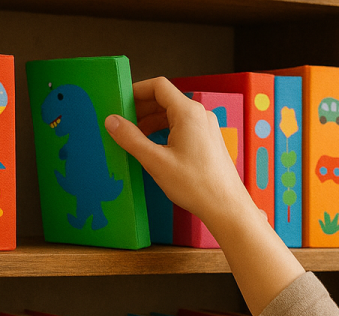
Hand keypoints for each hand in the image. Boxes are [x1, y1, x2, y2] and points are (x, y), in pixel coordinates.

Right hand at [104, 77, 254, 234]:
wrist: (226, 206)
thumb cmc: (195, 185)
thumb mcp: (156, 162)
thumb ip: (131, 139)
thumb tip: (112, 121)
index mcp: (188, 113)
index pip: (158, 86)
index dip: (137, 91)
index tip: (120, 102)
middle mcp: (200, 115)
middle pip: (166, 100)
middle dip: (142, 109)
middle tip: (123, 123)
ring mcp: (207, 128)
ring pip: (174, 116)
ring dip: (153, 122)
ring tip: (135, 138)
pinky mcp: (209, 142)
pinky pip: (184, 129)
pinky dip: (166, 132)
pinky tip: (156, 148)